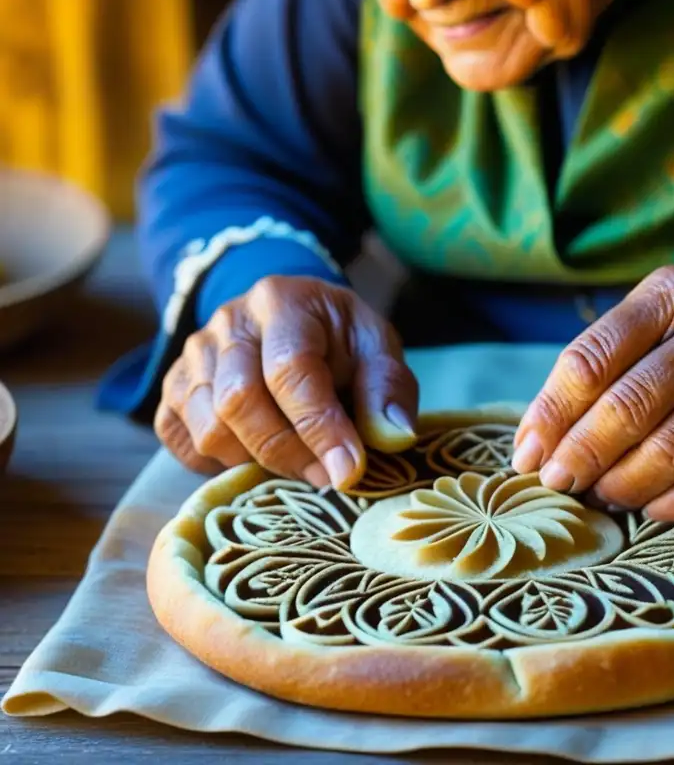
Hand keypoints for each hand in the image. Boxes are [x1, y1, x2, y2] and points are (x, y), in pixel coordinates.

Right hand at [155, 276, 417, 488]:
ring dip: (256, 463)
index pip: (290, 370)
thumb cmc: (340, 342)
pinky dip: (218, 465)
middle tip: (329, 477)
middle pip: (239, 403)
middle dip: (289, 453)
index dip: (320, 427)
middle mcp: (227, 323)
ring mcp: (192, 356)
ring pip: (208, 430)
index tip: (349, 472)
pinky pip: (182, 443)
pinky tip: (257, 455)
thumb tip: (395, 436)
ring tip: (299, 462)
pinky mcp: (173, 389)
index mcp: (282, 302)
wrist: (292, 322)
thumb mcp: (377, 349)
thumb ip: (388, 389)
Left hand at [511, 266, 673, 520]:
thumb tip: (539, 440)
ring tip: (601, 496)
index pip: (591, 358)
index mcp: (671, 293)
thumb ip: (610, 366)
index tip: (527, 454)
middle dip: (580, 453)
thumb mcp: (668, 325)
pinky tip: (650, 509)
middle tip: (557, 484)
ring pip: (671, 445)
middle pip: (627, 404)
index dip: (550, 413)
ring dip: (624, 483)